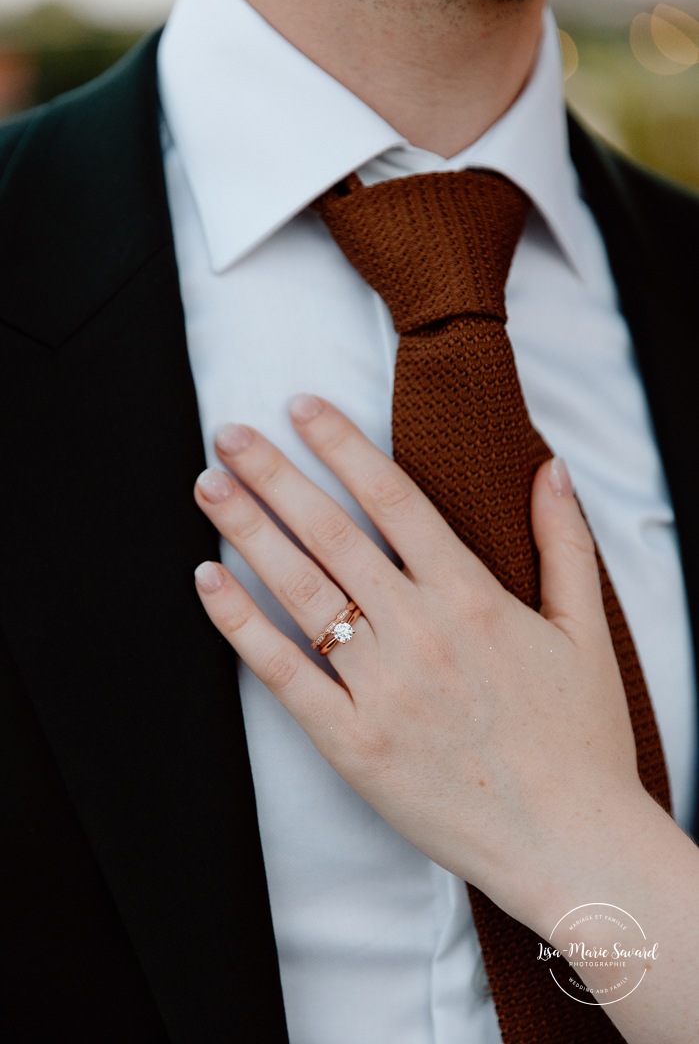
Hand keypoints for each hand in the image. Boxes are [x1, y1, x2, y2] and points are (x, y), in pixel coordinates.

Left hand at [193, 394, 644, 930]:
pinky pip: (285, 673)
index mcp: (471, 597)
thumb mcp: (585, 630)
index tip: (302, 407)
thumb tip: (551, 468)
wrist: (569, 841)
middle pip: (331, 533)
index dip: (342, 445)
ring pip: (300, 591)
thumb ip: (564, 543)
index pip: (393, 498)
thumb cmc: (581, 738)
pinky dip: (241, 625)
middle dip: (274, 474)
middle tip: (230, 434)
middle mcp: (419, 631)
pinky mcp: (352, 742)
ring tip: (209, 487)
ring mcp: (380, 687)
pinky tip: (208, 581)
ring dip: (248, 531)